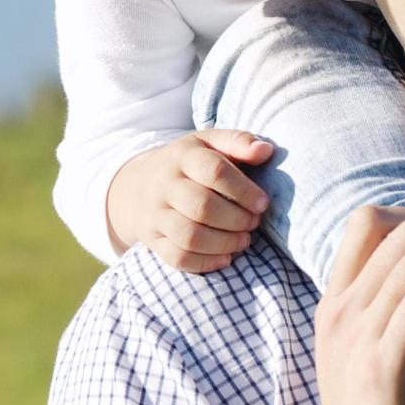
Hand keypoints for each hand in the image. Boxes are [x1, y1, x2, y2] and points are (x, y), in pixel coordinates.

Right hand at [108, 129, 272, 272]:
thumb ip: (238, 142)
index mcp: (182, 156)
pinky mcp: (152, 239)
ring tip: (243, 240)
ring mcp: (155, 214)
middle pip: (202, 207)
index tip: (262, 203)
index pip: (214, 171)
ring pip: (190, 236)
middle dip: (237, 219)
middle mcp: (164, 184)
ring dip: (225, 243)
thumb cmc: (187, 163)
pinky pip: (177, 258)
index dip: (244, 191)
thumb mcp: (209, 142)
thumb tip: (265, 151)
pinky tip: (225, 258)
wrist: (138, 186)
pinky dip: (205, 263)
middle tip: (253, 222)